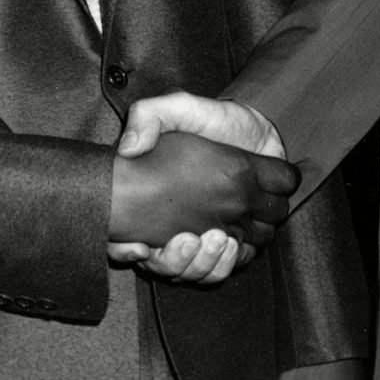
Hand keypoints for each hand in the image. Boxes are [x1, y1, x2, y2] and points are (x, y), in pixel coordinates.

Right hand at [109, 94, 288, 280]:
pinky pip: (229, 266)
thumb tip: (129, 148)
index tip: (142, 247)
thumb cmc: (211, 118)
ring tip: (218, 239)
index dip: (125, 251)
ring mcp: (209, 234)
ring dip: (206, 263)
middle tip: (190, 239)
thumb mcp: (176, 107)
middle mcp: (177, 225)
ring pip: (200, 271)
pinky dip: (229, 263)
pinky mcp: (239, 236)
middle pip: (169, 267)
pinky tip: (233, 243)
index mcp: (156, 202)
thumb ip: (148, 116)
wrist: (254, 122)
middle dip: (178, 262)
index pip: (127, 242)